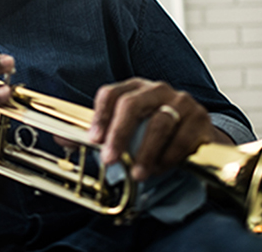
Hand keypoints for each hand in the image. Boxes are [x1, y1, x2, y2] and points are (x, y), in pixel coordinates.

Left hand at [88, 78, 218, 181]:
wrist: (198, 136)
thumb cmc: (155, 131)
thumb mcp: (127, 130)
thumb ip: (97, 135)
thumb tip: (61, 139)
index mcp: (134, 88)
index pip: (111, 94)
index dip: (100, 116)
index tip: (93, 140)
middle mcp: (156, 89)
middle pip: (132, 105)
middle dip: (119, 134)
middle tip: (110, 159)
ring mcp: (180, 101)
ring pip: (159, 123)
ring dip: (145, 152)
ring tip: (137, 173)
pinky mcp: (200, 118)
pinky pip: (182, 137)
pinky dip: (168, 157)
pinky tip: (159, 169)